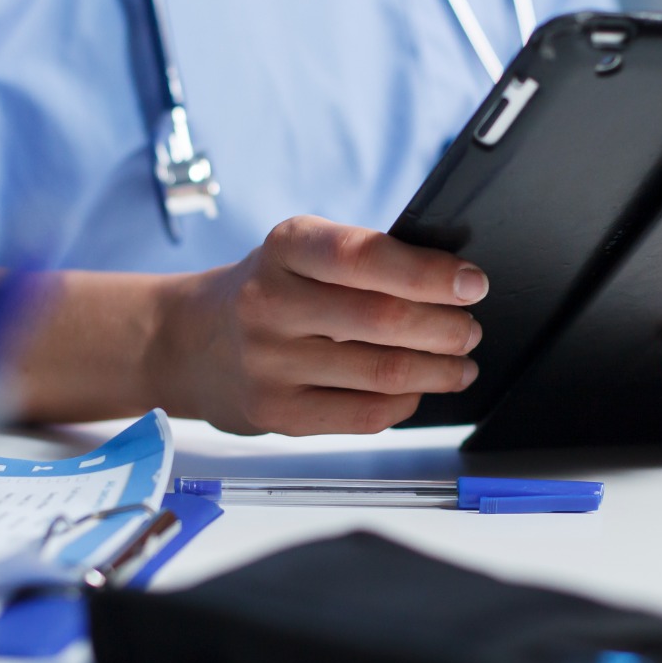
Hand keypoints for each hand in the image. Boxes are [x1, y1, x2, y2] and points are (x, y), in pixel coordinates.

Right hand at [151, 216, 486, 434]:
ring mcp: (269, 363)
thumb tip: (451, 282)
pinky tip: (418, 390)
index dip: (429, 273)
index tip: (472, 284)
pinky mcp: (276, 413)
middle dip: (446, 327)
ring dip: (438, 369)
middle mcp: (270, 302)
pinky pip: (364, 414)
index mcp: (284, 247)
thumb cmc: (268, 291)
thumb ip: (362, 261)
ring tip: (460, 364)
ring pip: (382, 372)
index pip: (365, 256)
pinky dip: (406, 402)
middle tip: (470, 330)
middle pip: (384, 320)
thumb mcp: (299, 253)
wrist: (189, 342)